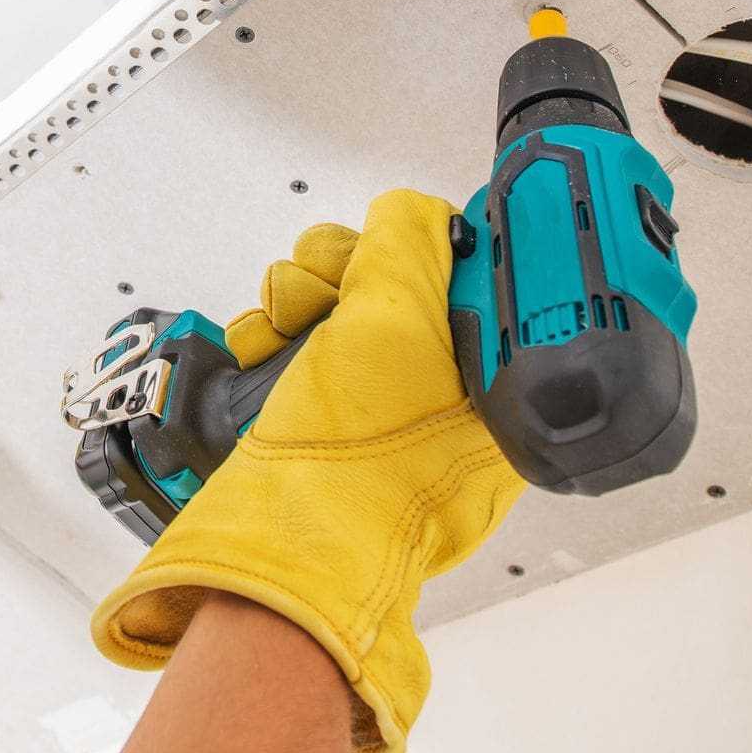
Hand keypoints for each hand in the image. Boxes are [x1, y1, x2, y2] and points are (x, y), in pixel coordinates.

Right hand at [92, 190, 525, 752]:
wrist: (286, 541)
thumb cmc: (357, 454)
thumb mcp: (396, 316)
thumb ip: (409, 243)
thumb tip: (408, 211)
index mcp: (491, 380)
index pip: (455, 274)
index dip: (404, 249)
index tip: (371, 249)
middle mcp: (443, 396)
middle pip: (386, 283)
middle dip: (335, 270)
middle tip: (318, 285)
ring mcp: (378, 410)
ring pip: (333, 306)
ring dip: (293, 297)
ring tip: (278, 322)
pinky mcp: (321, 417)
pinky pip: (298, 345)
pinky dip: (270, 333)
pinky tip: (259, 344)